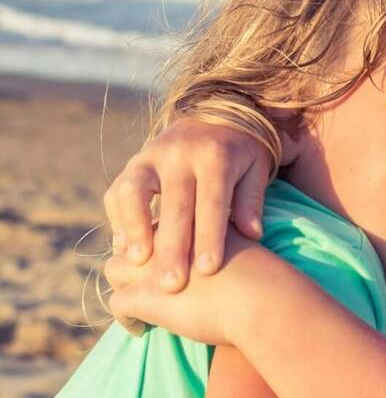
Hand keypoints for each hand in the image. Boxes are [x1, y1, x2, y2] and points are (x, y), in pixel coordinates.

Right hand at [102, 119, 273, 292]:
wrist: (217, 114)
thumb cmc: (241, 154)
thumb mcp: (256, 169)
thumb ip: (251, 200)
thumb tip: (253, 235)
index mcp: (216, 155)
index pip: (212, 201)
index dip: (210, 236)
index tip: (208, 270)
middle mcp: (180, 153)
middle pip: (174, 203)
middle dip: (172, 246)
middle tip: (172, 284)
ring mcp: (151, 155)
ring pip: (134, 191)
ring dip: (133, 228)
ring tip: (137, 263)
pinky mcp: (133, 162)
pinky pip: (118, 192)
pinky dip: (119, 220)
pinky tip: (125, 249)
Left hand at [105, 232, 270, 346]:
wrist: (264, 298)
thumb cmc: (264, 277)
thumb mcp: (242, 245)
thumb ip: (225, 240)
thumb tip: (229, 251)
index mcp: (189, 219)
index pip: (157, 225)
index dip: (155, 245)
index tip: (159, 262)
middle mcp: (165, 236)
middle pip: (132, 241)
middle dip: (131, 263)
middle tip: (140, 283)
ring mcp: (151, 264)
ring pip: (114, 268)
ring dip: (122, 286)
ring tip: (138, 304)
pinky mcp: (144, 294)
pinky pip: (117, 304)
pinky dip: (126, 319)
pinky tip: (140, 329)